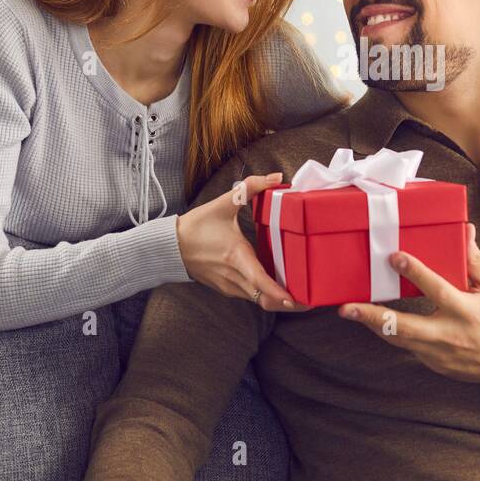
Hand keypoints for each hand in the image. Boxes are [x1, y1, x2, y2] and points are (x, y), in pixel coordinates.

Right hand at [176, 172, 309, 312]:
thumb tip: (278, 178)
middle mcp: (233, 277)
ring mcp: (229, 286)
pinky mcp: (226, 288)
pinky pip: (250, 295)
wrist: (169, 246)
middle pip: (264, 299)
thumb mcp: (225, 203)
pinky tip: (278, 286)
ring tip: (301, 293)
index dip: (278, 293)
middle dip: (288, 302)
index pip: (260, 282)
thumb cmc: (196, 226)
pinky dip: (265, 294)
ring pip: (258, 300)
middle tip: (310, 300)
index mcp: (235, 257)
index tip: (296, 300)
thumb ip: (252, 187)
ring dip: (278, 300)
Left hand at [337, 223, 479, 385]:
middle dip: (374, 317)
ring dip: (373, 325)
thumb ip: (474, 261)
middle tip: (347, 307)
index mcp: (466, 311)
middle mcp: (450, 335)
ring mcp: (439, 354)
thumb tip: (464, 230)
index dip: (416, 272)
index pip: (437, 289)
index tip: (394, 257)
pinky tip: (374, 320)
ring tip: (349, 311)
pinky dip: (390, 333)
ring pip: (399, 340)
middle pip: (405, 327)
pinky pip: (407, 346)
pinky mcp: (433, 364)